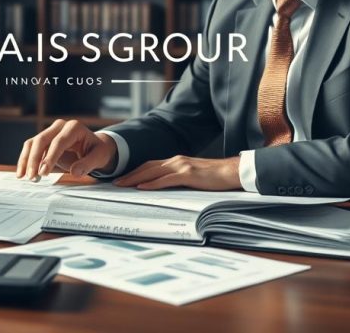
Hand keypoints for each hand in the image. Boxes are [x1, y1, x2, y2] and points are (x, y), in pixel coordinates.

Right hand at [15, 119, 117, 179]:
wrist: (93, 147)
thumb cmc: (96, 151)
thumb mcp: (99, 157)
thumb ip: (88, 164)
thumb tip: (75, 172)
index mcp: (74, 127)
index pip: (58, 141)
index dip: (50, 157)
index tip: (44, 172)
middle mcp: (59, 126)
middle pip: (41, 140)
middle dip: (34, 159)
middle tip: (32, 177)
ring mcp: (50, 131)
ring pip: (32, 143)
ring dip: (26, 160)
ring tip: (23, 176)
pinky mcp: (44, 140)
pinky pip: (31, 148)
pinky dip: (25, 160)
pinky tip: (22, 173)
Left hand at [112, 155, 241, 190]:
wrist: (233, 171)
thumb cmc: (215, 177)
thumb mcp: (193, 176)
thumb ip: (179, 178)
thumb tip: (166, 188)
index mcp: (176, 161)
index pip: (150, 165)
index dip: (135, 171)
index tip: (123, 178)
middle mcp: (176, 161)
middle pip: (147, 167)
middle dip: (130, 175)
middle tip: (116, 183)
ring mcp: (182, 166)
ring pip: (153, 171)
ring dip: (136, 178)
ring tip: (122, 185)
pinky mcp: (189, 174)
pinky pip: (166, 179)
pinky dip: (152, 183)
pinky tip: (142, 187)